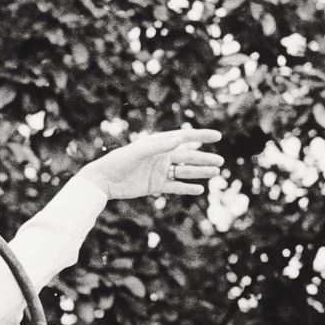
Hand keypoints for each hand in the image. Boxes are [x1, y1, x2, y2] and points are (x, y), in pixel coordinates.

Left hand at [79, 127, 222, 200]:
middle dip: (205, 159)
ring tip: (215, 173)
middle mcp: (162, 156)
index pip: (185, 138)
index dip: (202, 136)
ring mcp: (160, 171)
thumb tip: (179, 139)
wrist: (104, 180)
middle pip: (189, 157)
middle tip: (220, 163)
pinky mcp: (156, 185)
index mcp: (160, 143)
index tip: (217, 136)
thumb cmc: (119, 161)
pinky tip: (199, 189)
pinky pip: (175, 186)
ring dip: (200, 172)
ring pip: (185, 171)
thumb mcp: (139, 152)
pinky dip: (186, 187)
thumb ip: (159, 145)